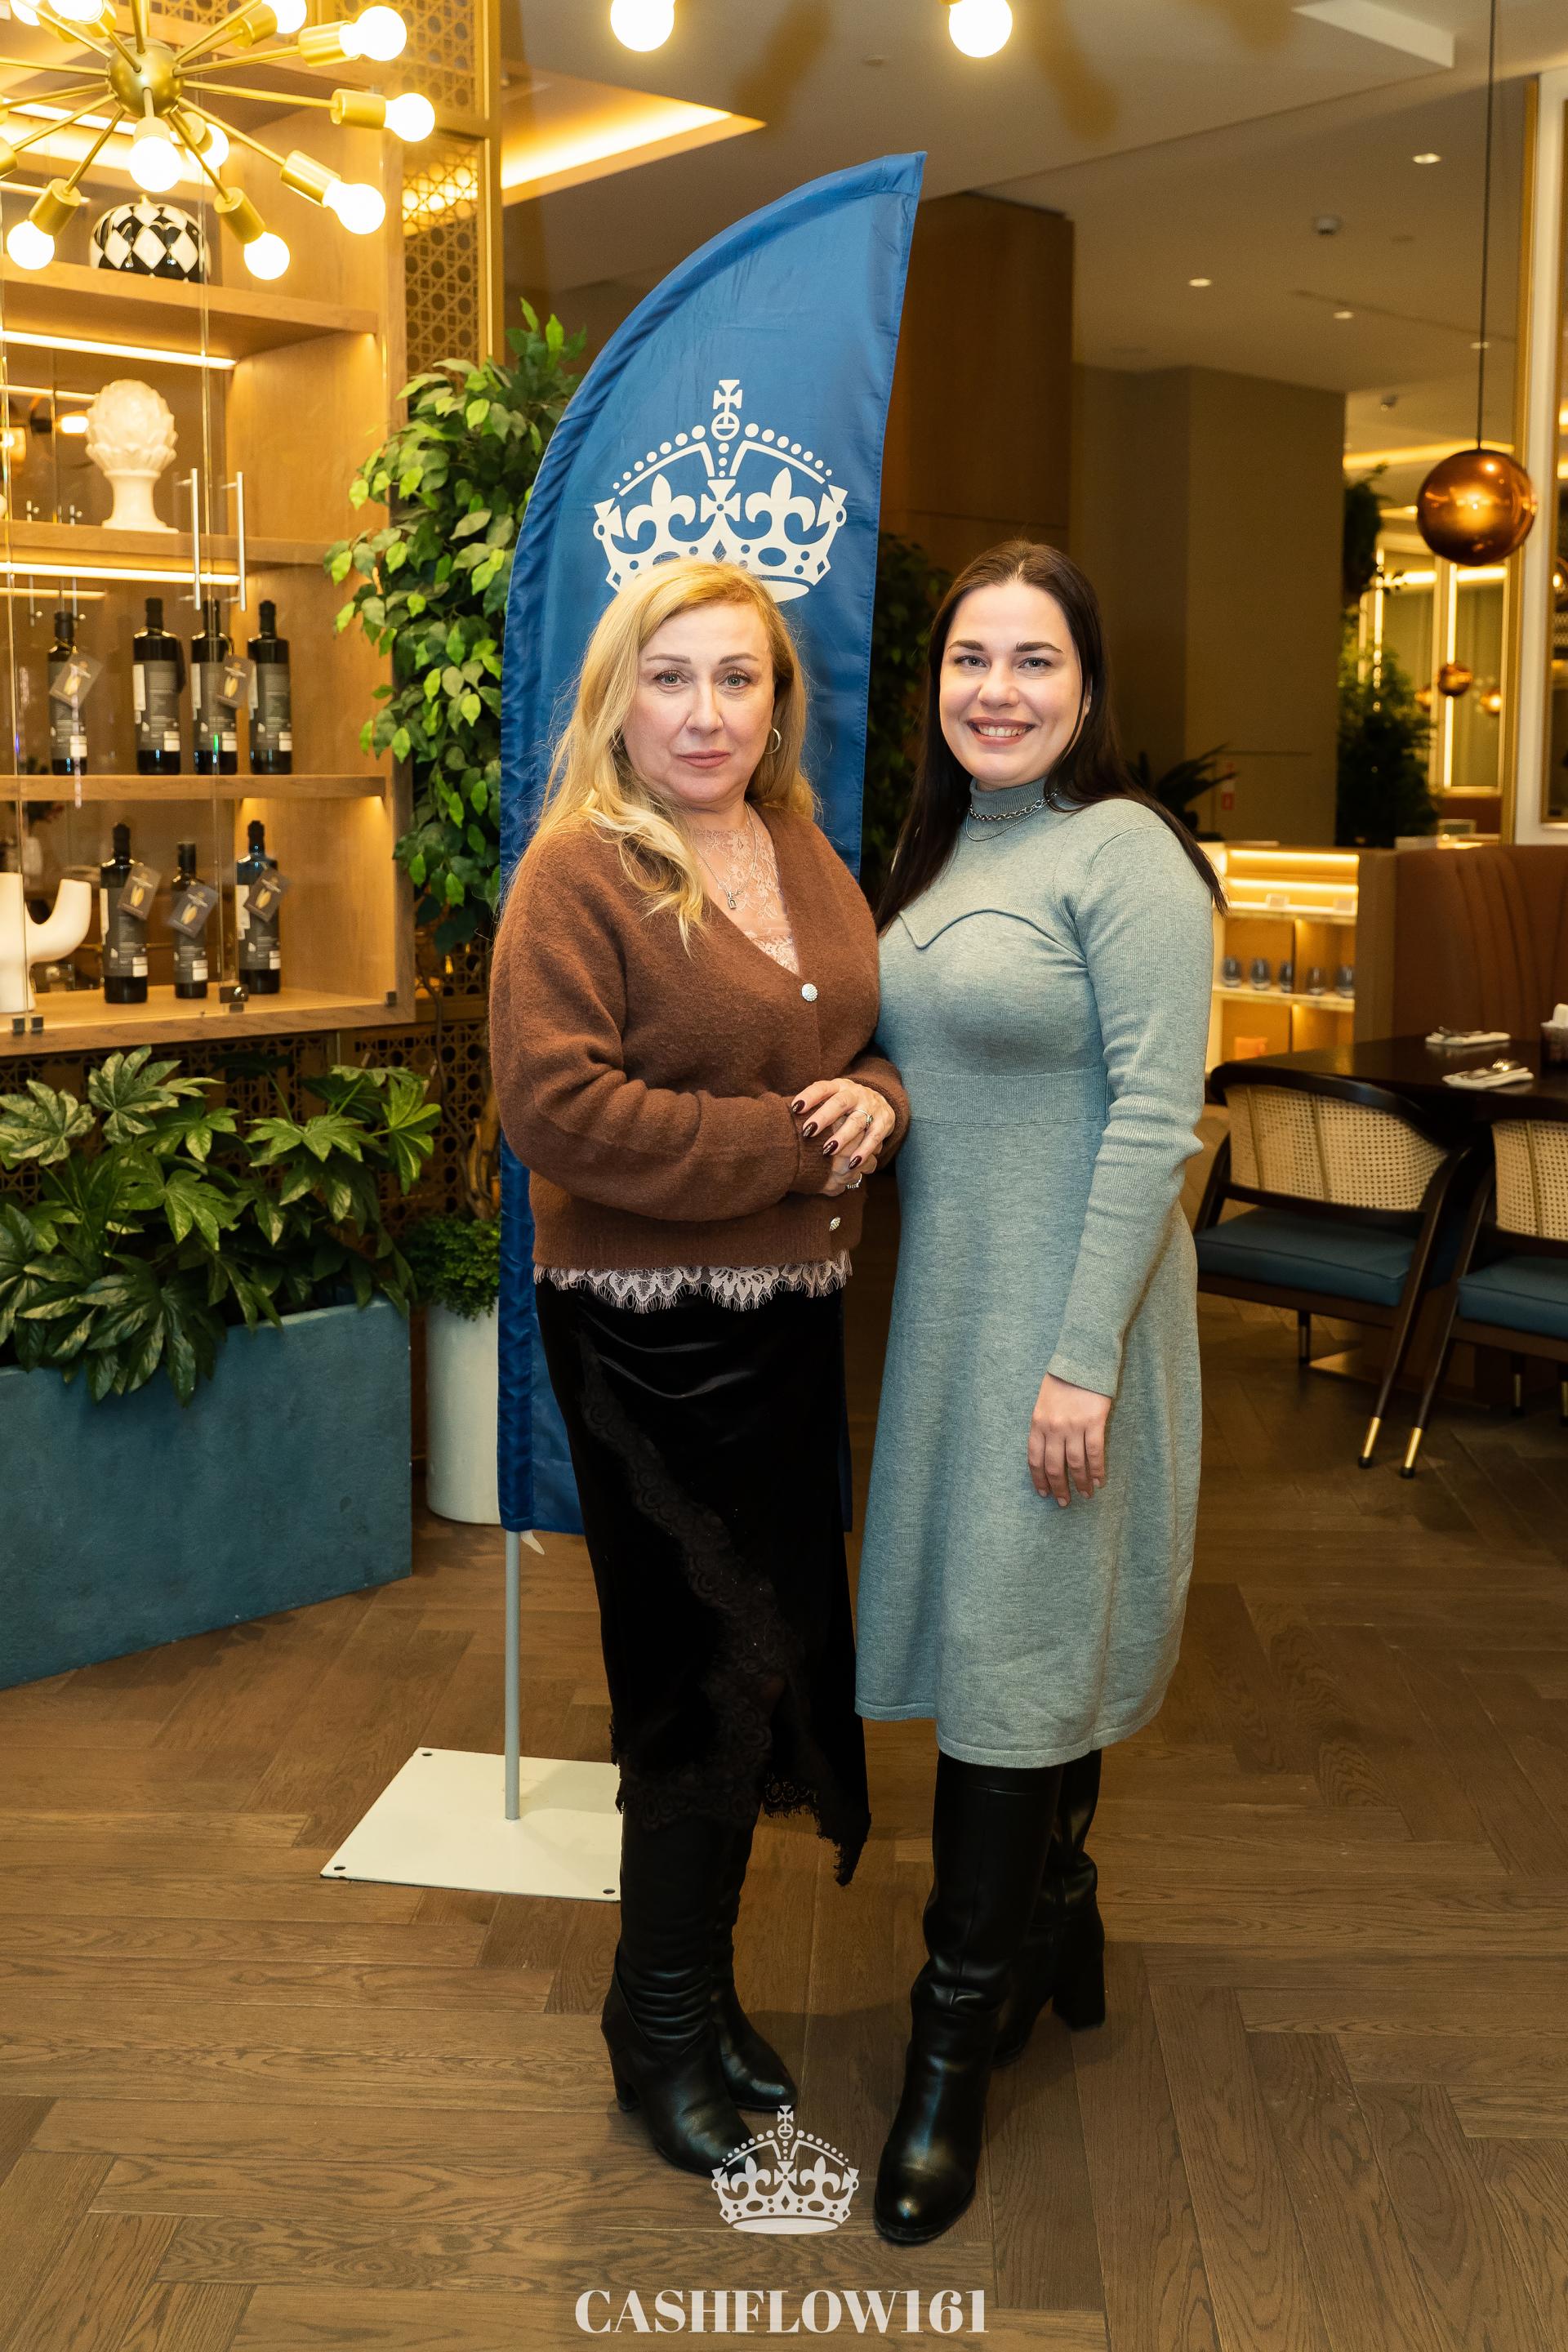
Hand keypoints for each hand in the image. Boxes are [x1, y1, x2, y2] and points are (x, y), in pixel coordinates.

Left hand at [791, 1078, 896, 1194]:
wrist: (882, 1099)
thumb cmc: (846, 1104)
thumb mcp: (832, 1097)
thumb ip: (814, 1105)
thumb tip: (783, 1118)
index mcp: (839, 1086)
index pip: (822, 1088)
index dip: (809, 1096)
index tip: (795, 1107)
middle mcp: (855, 1094)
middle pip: (840, 1103)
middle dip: (824, 1117)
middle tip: (808, 1131)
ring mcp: (871, 1107)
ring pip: (857, 1121)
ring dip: (842, 1136)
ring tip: (828, 1151)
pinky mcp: (884, 1122)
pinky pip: (874, 1137)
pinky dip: (864, 1151)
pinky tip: (853, 1163)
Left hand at [1029, 1371, 1110, 1506]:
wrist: (1082, 1359)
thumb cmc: (1062, 1379)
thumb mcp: (1043, 1401)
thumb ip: (1043, 1425)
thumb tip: (1048, 1451)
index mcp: (1037, 1422)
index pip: (1034, 1459)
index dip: (1038, 1479)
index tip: (1043, 1493)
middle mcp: (1053, 1427)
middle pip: (1053, 1466)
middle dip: (1058, 1488)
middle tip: (1063, 1502)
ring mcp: (1073, 1426)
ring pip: (1075, 1464)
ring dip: (1080, 1483)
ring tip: (1086, 1495)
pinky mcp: (1093, 1423)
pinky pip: (1095, 1453)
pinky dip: (1097, 1470)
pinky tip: (1099, 1480)